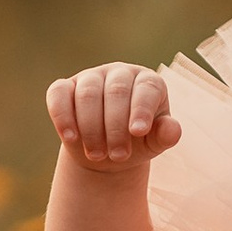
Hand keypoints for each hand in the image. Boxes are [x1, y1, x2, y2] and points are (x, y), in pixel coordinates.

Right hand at [48, 64, 179, 172]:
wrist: (107, 152)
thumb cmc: (137, 143)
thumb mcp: (154, 143)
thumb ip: (165, 136)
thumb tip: (172, 130)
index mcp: (147, 82)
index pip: (146, 88)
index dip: (142, 109)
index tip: (138, 132)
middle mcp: (119, 73)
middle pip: (116, 91)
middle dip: (115, 127)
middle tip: (118, 156)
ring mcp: (90, 77)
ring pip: (88, 93)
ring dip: (91, 127)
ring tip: (98, 155)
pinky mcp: (65, 88)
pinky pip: (59, 94)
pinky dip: (62, 116)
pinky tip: (70, 138)